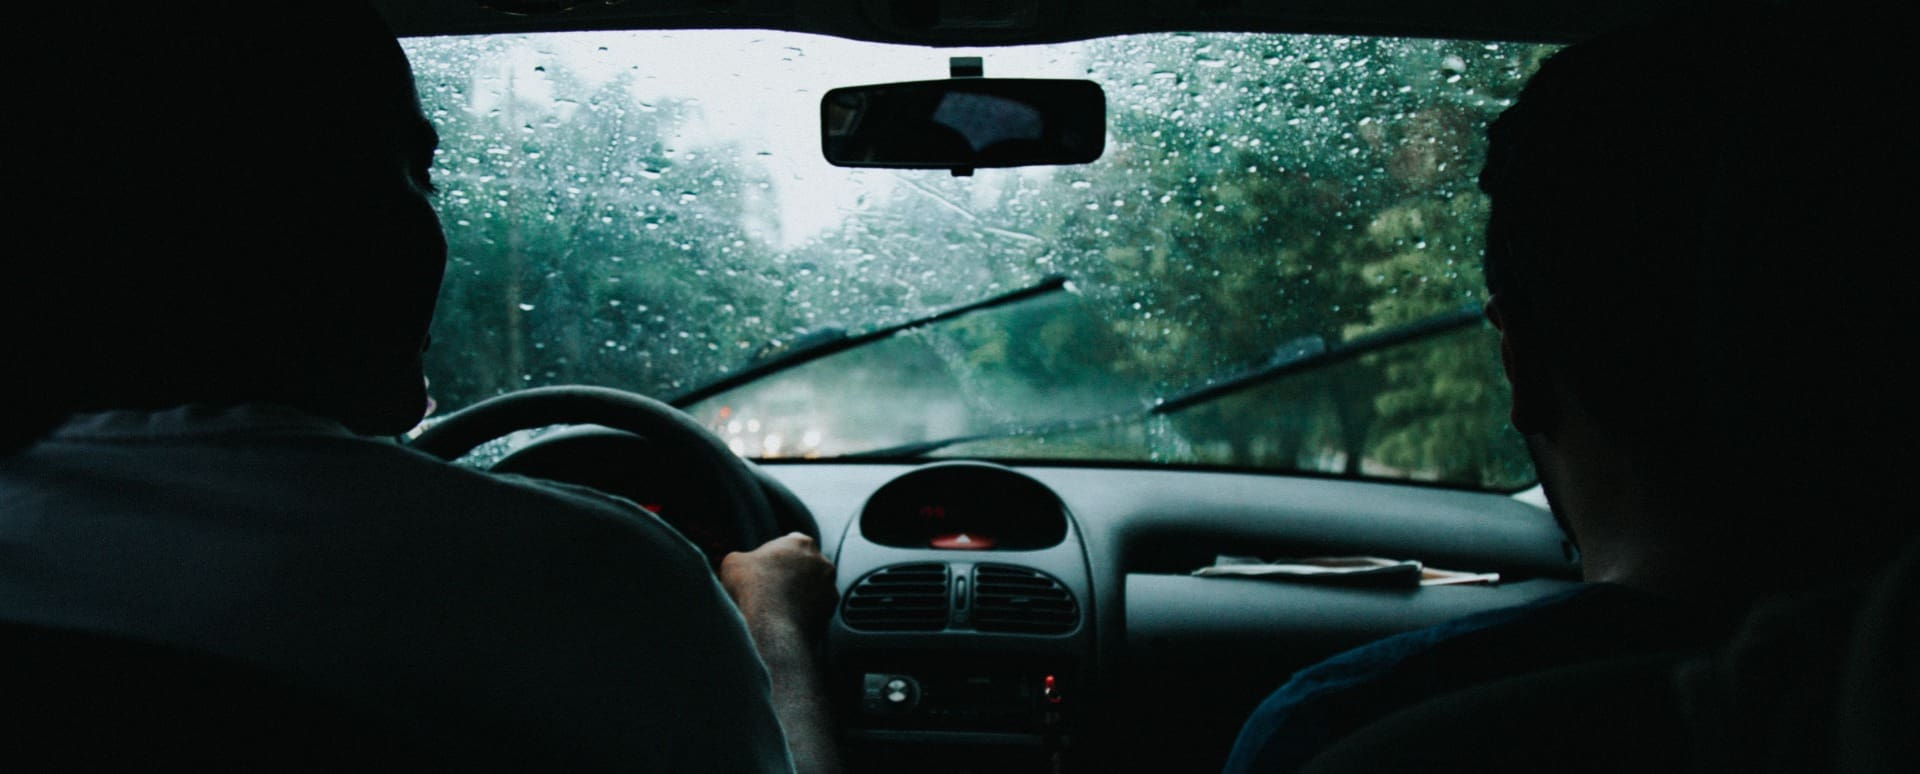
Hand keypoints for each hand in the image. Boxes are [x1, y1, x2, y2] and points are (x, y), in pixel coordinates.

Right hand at [718, 532, 836, 631]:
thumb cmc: (753, 588)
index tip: (762, 570)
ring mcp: (830, 585)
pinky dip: (806, 612)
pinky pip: (817, 607)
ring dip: (800, 593)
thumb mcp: (732, 563)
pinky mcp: (831, 608)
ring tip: (778, 607)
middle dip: (790, 574)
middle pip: (804, 565)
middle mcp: (822, 561)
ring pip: (813, 586)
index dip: (774, 556)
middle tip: (770, 589)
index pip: (790, 543)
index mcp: (800, 542)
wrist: (774, 625)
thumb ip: (741, 558)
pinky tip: (789, 619)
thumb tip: (742, 565)